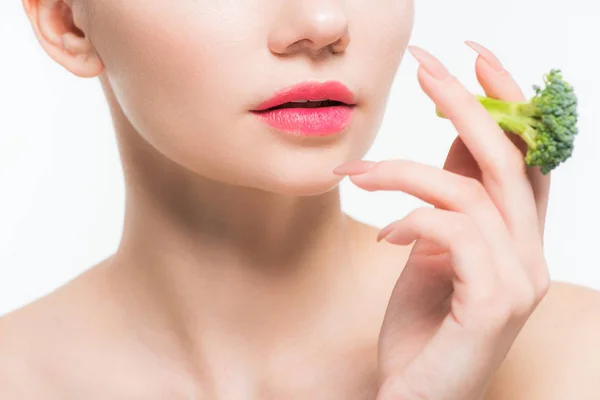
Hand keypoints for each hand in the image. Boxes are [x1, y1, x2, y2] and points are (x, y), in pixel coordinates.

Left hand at [333, 42, 550, 398]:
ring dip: (404, 172)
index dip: (504, 102)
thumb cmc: (421, 325)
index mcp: (516, 237)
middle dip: (465, 103)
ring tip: (358, 174)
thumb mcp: (432, 251)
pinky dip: (411, 222)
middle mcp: (530, 253)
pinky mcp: (494, 302)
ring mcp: (519, 279)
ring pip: (470, 191)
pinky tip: (383, 239)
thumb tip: (442, 150)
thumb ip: (448, 204)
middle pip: (508, 158)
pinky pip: (453, 232)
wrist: (415, 395)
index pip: (525, 155)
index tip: (468, 59)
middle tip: (425, 66)